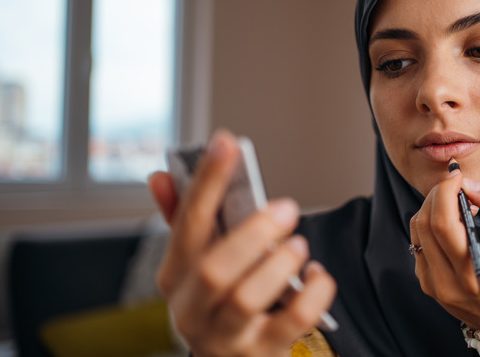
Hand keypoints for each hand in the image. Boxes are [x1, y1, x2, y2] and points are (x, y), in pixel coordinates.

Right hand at [148, 130, 336, 356]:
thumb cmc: (219, 304)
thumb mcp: (196, 265)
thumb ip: (185, 221)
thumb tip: (160, 176)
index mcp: (175, 276)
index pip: (187, 223)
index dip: (207, 181)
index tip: (227, 144)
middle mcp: (192, 309)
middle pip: (215, 269)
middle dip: (252, 233)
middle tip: (286, 209)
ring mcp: (225, 336)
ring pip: (247, 299)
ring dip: (279, 264)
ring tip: (300, 246)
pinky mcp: (262, 352)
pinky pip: (293, 321)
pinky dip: (313, 293)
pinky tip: (318, 276)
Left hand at [409, 167, 479, 329]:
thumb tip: (470, 184)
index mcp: (470, 272)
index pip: (443, 223)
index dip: (445, 192)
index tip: (457, 176)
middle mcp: (445, 281)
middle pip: (425, 222)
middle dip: (438, 194)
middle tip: (457, 186)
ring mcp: (431, 284)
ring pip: (417, 230)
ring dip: (433, 207)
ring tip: (457, 205)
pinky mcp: (425, 282)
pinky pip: (418, 242)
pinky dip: (430, 224)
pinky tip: (451, 224)